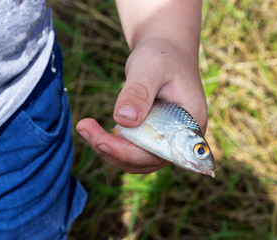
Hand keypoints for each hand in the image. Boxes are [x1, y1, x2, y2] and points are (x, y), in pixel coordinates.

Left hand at [76, 38, 206, 173]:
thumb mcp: (150, 67)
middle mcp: (182, 138)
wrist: (165, 51)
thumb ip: (139, 91)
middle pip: (147, 160)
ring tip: (85, 126)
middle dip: (113, 150)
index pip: (162, 151)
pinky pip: (132, 150)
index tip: (102, 141)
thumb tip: (123, 120)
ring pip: (136, 160)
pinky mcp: (153, 137)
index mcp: (192, 123)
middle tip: (84, 127)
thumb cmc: (162, 55)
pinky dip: (112, 144)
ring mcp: (167, 140)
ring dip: (109, 149)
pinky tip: (95, 129)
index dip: (131, 153)